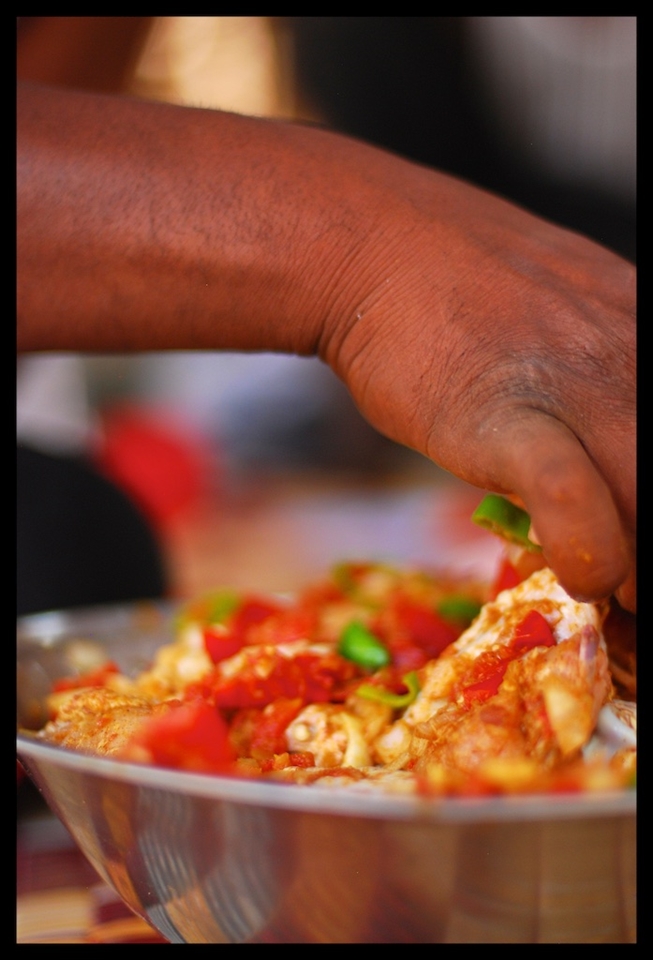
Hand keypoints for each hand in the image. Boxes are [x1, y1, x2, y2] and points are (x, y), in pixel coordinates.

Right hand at [319, 161, 634, 609]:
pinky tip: (577, 574)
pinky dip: (590, 555)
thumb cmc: (469, 292)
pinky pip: (575, 503)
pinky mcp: (510, 419)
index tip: (640, 543)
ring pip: (650, 503)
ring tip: (620, 592)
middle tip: (637, 591)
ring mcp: (581, 387)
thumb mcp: (575, 313)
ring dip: (642, 573)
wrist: (378, 249)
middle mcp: (638, 357)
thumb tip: (618, 459)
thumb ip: (613, 380)